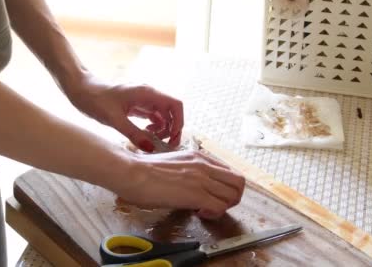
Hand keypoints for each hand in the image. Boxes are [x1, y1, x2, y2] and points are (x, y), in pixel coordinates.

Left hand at [67, 75, 183, 150]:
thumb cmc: (95, 99)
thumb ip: (134, 134)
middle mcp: (148, 94)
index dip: (179, 122)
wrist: (80, 89)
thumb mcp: (114, 120)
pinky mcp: (135, 105)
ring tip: (152, 141)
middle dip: (172, 129)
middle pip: (171, 111)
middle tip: (164, 146)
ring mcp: (142, 99)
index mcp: (146, 93)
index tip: (172, 138)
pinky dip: (153, 127)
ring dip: (162, 129)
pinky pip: (152, 116)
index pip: (175, 105)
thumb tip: (151, 148)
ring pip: (162, 115)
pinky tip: (145, 135)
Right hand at [114, 149, 245, 218]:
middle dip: (233, 197)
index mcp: (200, 157)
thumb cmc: (144, 169)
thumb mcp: (173, 163)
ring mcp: (202, 179)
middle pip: (239, 182)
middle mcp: (205, 165)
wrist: (132, 172)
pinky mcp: (196, 194)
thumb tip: (190, 184)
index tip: (212, 194)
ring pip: (234, 195)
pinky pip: (220, 207)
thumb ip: (188, 170)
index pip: (230, 171)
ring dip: (224, 206)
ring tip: (206, 210)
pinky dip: (214, 214)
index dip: (225, 187)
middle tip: (216, 205)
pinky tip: (199, 213)